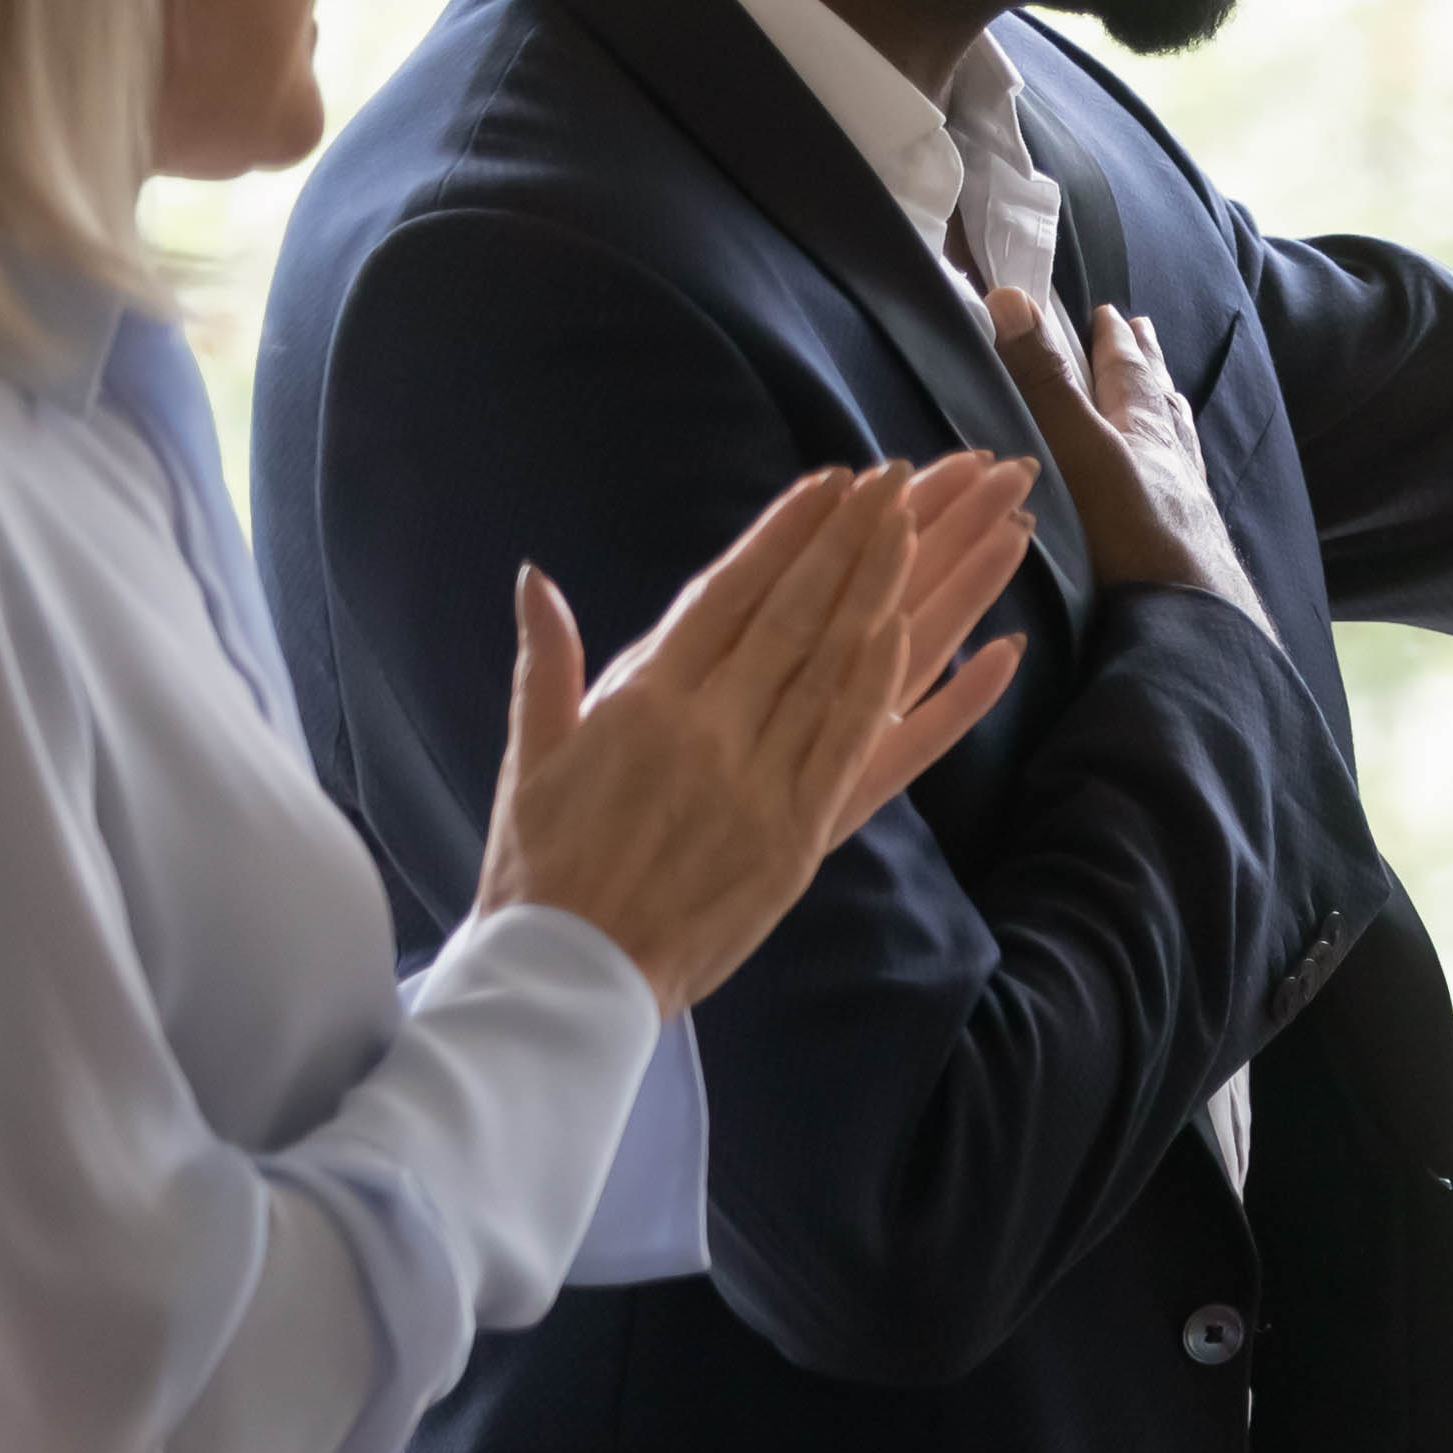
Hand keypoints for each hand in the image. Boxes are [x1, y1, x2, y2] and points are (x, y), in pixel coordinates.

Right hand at [474, 459, 1036, 1012]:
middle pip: (793, 615)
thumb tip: (534, 577)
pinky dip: (890, 687)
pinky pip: (856, 747)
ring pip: (832, 669)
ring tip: (921, 535)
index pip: (728, 594)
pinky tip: (920, 636)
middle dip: (847, 542)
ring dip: (882, 594)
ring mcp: (757, 780)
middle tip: (897, 482)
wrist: (571, 971)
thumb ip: (545, 660)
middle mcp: (706, 728)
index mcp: (642, 701)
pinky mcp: (797, 835)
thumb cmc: (541, 865)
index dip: (784, 534)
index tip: (828, 484)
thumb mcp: (531, 753)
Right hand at [984, 276, 1257, 620]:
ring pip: (1181, 443)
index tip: (1114, 313)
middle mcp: (1174, 464)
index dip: (1116, 341)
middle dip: (1147, 365)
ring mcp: (1188, 508)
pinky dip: (1181, 470)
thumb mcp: (1079, 450)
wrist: (1196, 624)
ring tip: (1171, 395)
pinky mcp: (1193, 550)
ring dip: (1170, 412)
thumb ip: (1045, 382)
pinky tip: (1185, 486)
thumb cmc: (1135, 537)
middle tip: (1146, 334)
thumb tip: (1012, 298)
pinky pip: (1187, 491)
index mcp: (1144, 433)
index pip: (1128, 373)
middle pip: (1161, 400)